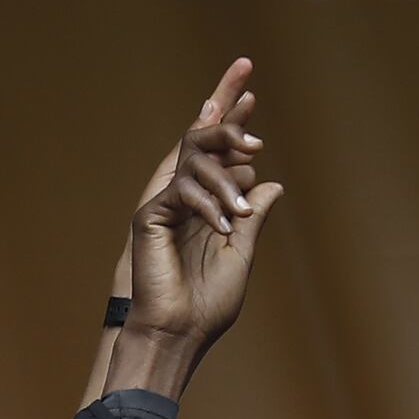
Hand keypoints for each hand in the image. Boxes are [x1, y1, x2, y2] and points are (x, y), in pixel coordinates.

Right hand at [104, 58, 280, 391]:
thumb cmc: (205, 305)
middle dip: (224, 105)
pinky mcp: (150, 216)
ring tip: (248, 176)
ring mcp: (164, 203)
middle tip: (248, 84)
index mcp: (204, 205)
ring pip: (194, 154)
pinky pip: (184, 189)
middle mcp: (182, 197)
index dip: (231, 117)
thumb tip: (269, 182)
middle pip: (200, 135)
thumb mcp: (241, 254)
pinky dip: (210, 203)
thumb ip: (252, 217)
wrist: (178, 335)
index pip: (217, 152)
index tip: (251, 90)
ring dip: (227, 163)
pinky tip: (225, 224)